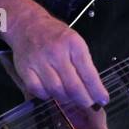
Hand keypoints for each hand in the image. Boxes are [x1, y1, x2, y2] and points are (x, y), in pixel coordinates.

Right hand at [3, 10, 117, 128]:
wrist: (28, 25)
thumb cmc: (55, 35)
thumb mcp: (75, 42)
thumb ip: (83, 63)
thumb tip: (94, 88)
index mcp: (73, 44)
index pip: (89, 73)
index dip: (97, 90)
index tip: (102, 99)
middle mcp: (56, 52)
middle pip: (73, 86)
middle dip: (84, 99)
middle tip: (88, 103)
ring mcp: (39, 61)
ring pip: (56, 91)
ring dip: (66, 99)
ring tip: (71, 98)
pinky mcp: (25, 69)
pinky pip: (39, 91)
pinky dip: (47, 96)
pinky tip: (52, 92)